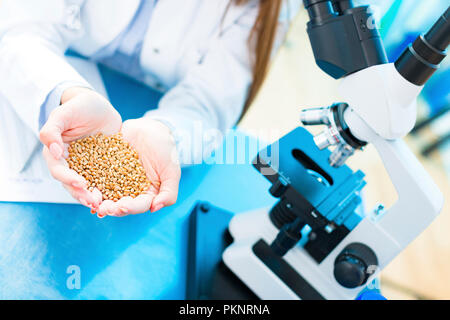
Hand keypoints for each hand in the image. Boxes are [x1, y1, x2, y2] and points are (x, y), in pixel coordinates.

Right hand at [39, 87, 121, 209]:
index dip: (68, 178)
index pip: (58, 170)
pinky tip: (118, 198)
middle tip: (94, 201)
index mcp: (56, 153)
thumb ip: (52, 130)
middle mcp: (70, 164)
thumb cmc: (78, 106)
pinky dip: (109, 191)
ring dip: (94, 197)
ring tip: (104, 205)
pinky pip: (104, 181)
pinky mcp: (102, 168)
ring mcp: (86, 168)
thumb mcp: (63, 114)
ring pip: (88, 187)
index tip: (80, 183)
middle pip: (72, 184)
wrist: (99, 107)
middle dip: (82, 194)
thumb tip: (53, 150)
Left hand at [96, 118, 180, 216]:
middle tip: (102, 208)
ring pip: (106, 193)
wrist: (151, 128)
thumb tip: (155, 208)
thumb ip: (169, 192)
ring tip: (91, 199)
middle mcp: (130, 191)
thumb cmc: (166, 150)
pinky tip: (83, 183)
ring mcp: (116, 180)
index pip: (138, 206)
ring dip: (98, 199)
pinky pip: (96, 176)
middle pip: (119, 204)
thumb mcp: (172, 171)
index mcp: (147, 195)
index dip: (130, 208)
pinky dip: (90, 181)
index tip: (122, 206)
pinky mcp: (105, 168)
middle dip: (111, 208)